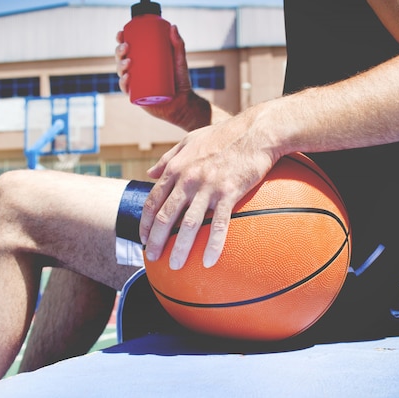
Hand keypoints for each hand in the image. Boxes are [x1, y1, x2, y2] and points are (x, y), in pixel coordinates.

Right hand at [115, 25, 197, 130]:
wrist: (183, 102)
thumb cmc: (181, 81)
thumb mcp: (179, 60)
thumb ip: (178, 44)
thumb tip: (173, 26)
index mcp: (142, 61)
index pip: (127, 49)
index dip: (120, 41)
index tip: (121, 33)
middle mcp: (136, 72)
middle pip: (121, 59)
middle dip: (119, 51)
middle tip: (126, 47)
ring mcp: (136, 84)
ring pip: (121, 73)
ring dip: (120, 65)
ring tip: (128, 61)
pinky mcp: (137, 96)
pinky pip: (126, 90)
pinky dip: (124, 83)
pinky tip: (126, 77)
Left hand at [139, 114, 276, 269]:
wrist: (255, 131)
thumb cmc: (223, 135)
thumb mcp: (189, 140)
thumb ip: (168, 158)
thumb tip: (149, 173)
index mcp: (177, 168)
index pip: (154, 200)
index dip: (146, 222)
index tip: (143, 238)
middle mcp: (189, 179)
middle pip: (166, 216)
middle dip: (156, 240)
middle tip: (152, 258)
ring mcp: (209, 187)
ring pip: (189, 224)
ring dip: (180, 248)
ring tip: (175, 266)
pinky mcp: (230, 193)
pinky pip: (219, 224)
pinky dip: (213, 245)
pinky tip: (208, 261)